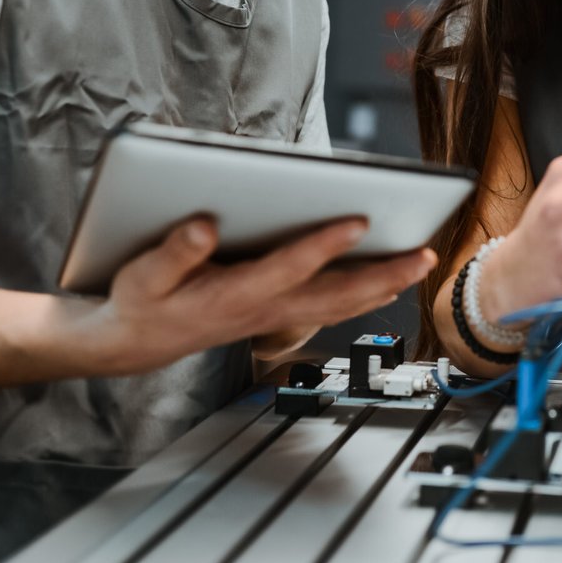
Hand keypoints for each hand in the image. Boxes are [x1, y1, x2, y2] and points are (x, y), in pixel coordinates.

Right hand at [87, 216, 434, 375]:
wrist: (137, 343)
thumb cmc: (142, 302)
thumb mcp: (142, 275)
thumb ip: (174, 252)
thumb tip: (204, 225)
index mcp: (233, 296)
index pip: (287, 267)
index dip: (323, 245)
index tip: (358, 219)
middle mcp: (265, 310)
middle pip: (335, 295)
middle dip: (382, 275)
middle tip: (424, 254)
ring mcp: (278, 317)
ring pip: (342, 304)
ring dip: (385, 286)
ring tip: (422, 262)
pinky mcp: (282, 315)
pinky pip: (334, 308)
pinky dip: (367, 295)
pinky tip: (390, 281)